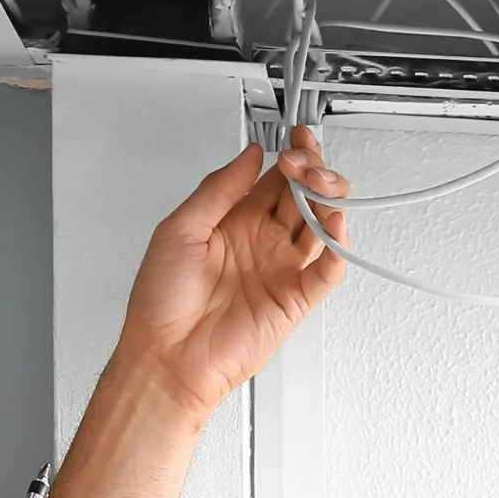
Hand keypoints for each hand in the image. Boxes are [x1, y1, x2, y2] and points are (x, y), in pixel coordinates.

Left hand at [117, 124, 351, 427]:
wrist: (165, 358)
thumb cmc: (160, 304)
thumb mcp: (178, 229)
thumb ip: (218, 190)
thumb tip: (249, 155)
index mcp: (232, 223)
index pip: (275, 179)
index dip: (290, 156)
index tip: (294, 139)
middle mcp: (259, 243)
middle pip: (303, 195)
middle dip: (313, 170)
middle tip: (305, 162)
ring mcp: (279, 270)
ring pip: (321, 225)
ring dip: (328, 198)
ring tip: (318, 185)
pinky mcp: (294, 299)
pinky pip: (327, 269)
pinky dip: (337, 245)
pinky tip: (331, 225)